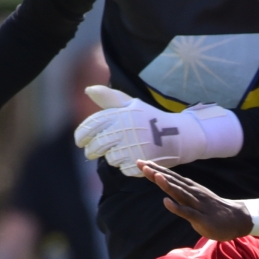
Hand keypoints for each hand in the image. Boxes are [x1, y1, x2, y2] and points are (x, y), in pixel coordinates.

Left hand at [75, 85, 242, 175]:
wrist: (178, 134)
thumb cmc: (150, 119)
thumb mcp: (131, 105)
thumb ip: (109, 98)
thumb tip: (87, 89)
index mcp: (120, 115)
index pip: (91, 126)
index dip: (82, 135)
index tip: (80, 141)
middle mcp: (124, 130)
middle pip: (97, 146)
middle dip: (92, 151)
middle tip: (92, 152)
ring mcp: (132, 147)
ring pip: (110, 159)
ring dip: (112, 157)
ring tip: (123, 150)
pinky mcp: (140, 162)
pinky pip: (123, 169)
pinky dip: (126, 166)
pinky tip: (134, 157)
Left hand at [141, 161, 255, 240]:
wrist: (236, 219)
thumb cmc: (212, 210)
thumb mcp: (194, 200)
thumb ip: (181, 194)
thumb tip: (168, 186)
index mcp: (189, 189)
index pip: (170, 177)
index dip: (155, 169)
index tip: (140, 162)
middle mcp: (192, 193)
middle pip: (172, 181)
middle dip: (156, 173)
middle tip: (141, 163)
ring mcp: (197, 204)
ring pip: (180, 193)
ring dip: (167, 185)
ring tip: (155, 175)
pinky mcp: (201, 218)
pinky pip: (187, 212)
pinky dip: (176, 207)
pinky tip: (166, 202)